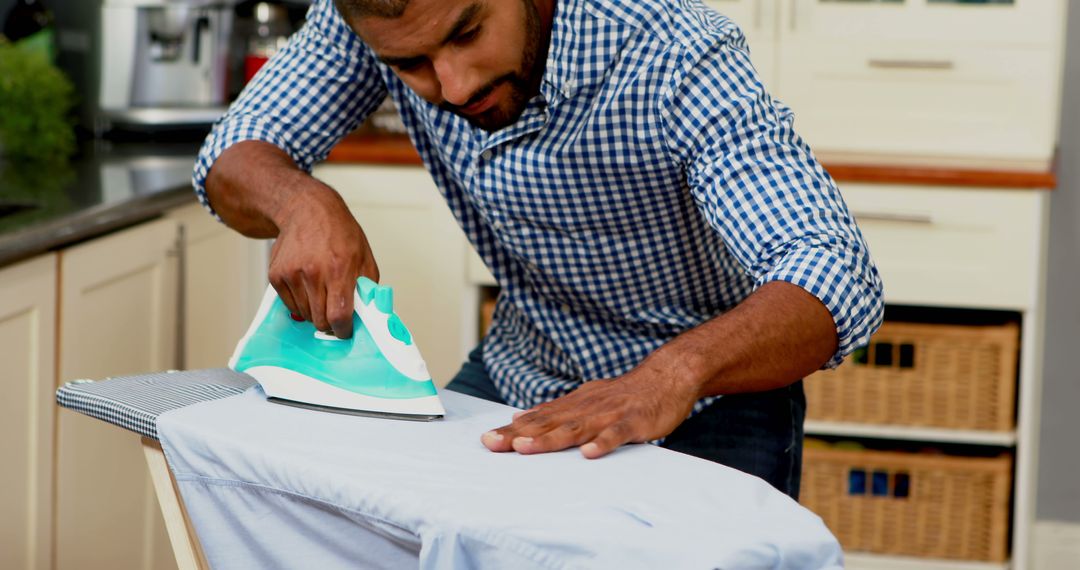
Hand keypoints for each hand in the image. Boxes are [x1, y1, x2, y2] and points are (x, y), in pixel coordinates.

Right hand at [268, 187, 378, 338]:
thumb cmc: (340, 234)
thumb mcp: (364, 257)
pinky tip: (307, 284)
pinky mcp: (275, 275)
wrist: (308, 211)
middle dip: (329, 322)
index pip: (339, 315)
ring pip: (304, 315)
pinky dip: (299, 301)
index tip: (345, 331)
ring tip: (321, 291)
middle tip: (335, 312)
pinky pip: (289, 305)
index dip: (343, 329)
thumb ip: (367, 288)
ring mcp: (291, 274)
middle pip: (320, 320)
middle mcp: (313, 272)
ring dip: (314, 310)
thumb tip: (367, 315)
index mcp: (339, 268)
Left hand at [480, 357, 700, 458]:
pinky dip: (602, 443)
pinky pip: (616, 434)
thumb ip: (557, 411)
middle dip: (519, 434)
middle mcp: (586, 407)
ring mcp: (608, 414)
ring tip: (525, 448)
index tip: (487, 440)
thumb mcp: (586, 399)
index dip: (512, 429)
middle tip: (493, 444)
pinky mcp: (633, 422)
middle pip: (548, 423)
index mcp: (574, 404)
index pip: (537, 418)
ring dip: (549, 438)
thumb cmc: (625, 395)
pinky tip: (589, 454)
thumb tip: (523, 416)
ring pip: (575, 428)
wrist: (666, 377)